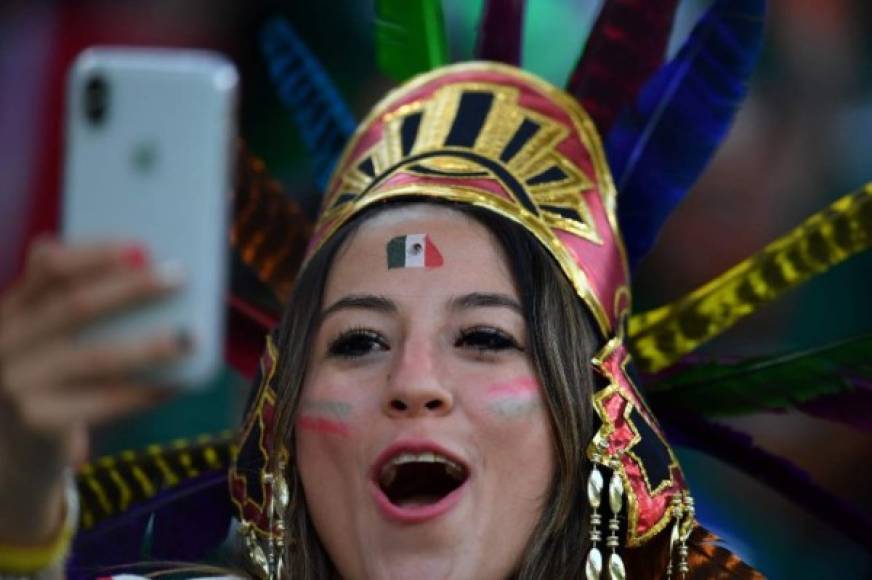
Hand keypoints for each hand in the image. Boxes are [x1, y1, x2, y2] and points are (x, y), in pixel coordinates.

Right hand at [0, 238, 187, 542]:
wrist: (12, 447)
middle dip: (130, 289)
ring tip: (190, 336)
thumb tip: (107, 258)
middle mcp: (6, 343)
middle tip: (178, 276)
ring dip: (149, 345)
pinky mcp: (38, 421)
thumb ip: (63, 301)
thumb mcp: (42, 335)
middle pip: (74, 307)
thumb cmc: (47, 376)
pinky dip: (145, 390)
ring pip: (95, 357)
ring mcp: (17, 384)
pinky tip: (177, 382)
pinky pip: (104, 402)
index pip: (47, 269)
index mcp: (10, 310)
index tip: (140, 245)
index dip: (94, 254)